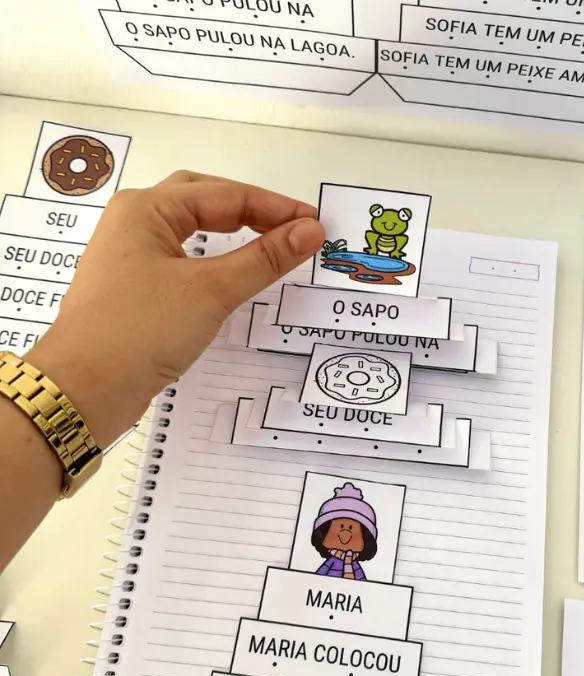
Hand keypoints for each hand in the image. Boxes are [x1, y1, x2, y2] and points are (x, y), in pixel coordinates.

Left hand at [26, 171, 324, 447]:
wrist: (85, 389)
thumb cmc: (140, 330)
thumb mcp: (211, 291)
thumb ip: (264, 258)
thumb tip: (310, 231)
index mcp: (147, 208)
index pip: (226, 195)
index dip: (275, 207)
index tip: (314, 224)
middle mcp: (133, 222)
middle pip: (204, 199)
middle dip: (252, 209)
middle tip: (294, 227)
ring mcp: (129, 256)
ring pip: (190, 229)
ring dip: (231, 231)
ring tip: (269, 241)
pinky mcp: (132, 288)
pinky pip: (181, 259)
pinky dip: (213, 259)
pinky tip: (229, 272)